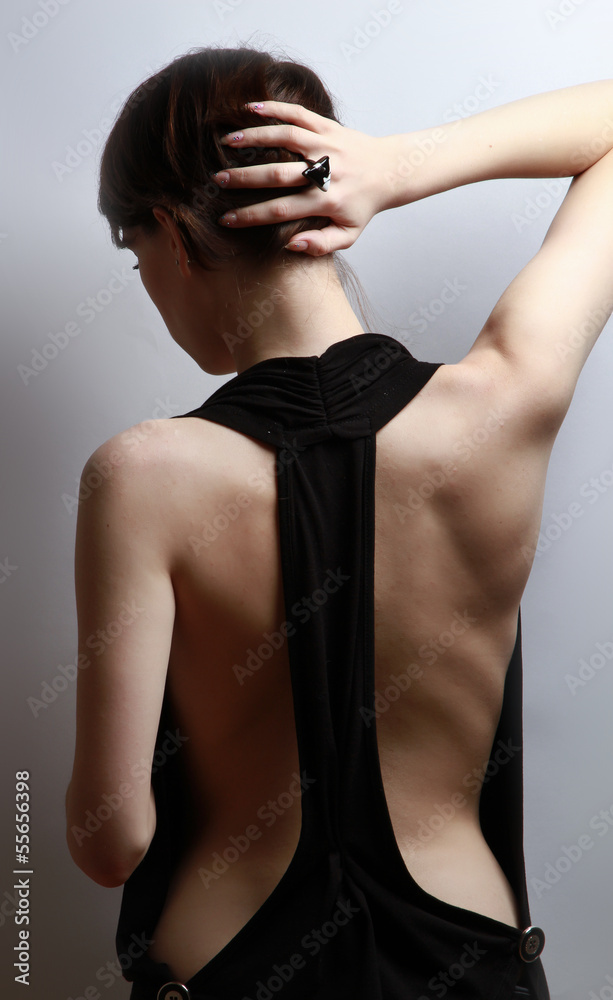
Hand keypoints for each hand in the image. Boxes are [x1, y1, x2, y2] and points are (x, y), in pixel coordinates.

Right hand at [213, 100, 392, 256]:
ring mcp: (327, 145)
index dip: (251, 215)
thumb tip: (290, 245)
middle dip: (246, 178)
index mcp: (327, 201)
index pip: (282, 210)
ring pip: (286, 138)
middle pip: (279, 174)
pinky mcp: (329, 126)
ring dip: (254, 138)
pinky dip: (275, 109)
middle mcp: (326, 172)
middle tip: (218, 180)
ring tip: (227, 142)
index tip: (226, 219)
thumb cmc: (362, 206)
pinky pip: (299, 114)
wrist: (390, 171)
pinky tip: (251, 108)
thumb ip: (320, 244)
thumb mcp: (348, 235)